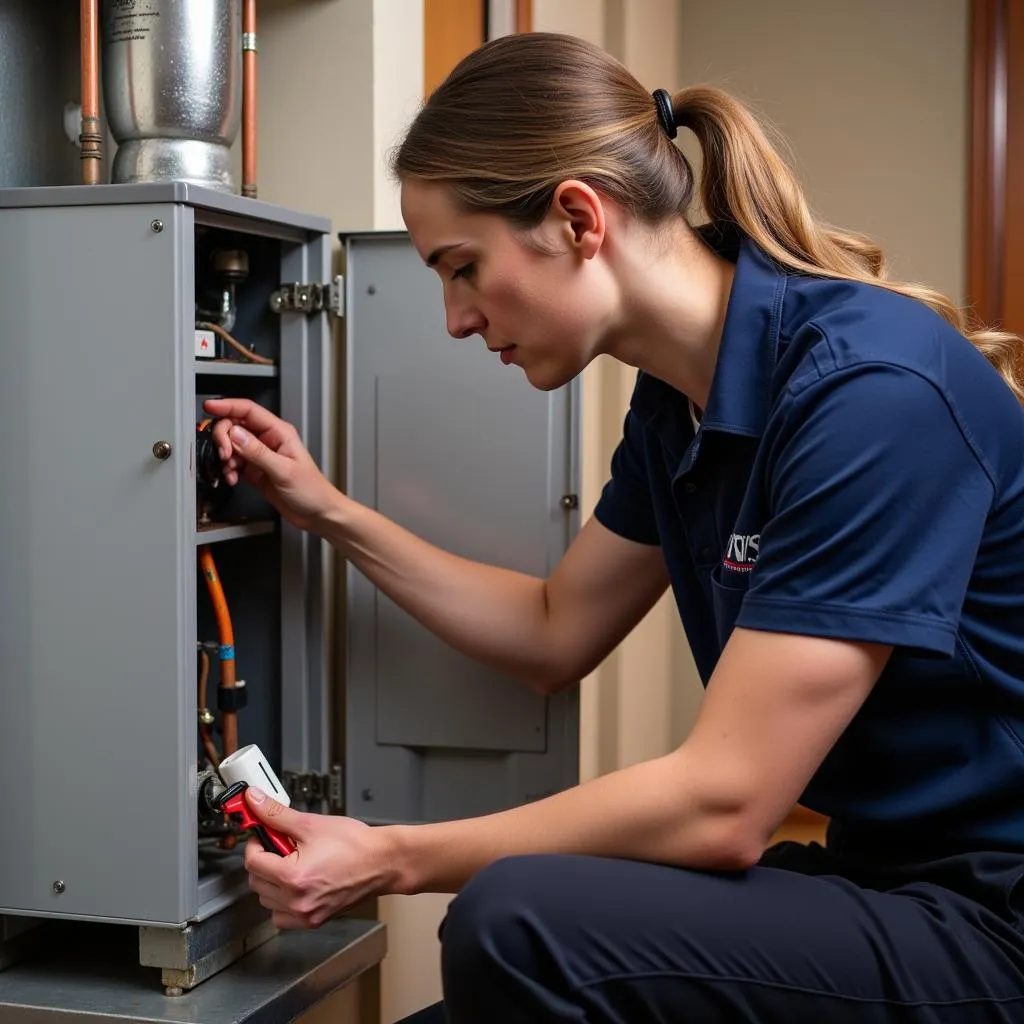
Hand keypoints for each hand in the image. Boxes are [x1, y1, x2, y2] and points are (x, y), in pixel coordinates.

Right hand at [203, 398, 337, 530]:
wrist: (317, 513)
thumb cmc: (312, 490)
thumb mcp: (284, 470)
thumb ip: (258, 452)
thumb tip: (235, 434)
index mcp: (279, 432)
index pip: (248, 410)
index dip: (227, 406)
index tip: (209, 407)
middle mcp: (268, 440)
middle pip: (235, 426)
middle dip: (223, 438)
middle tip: (224, 454)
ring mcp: (260, 455)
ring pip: (231, 445)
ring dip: (225, 457)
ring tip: (230, 469)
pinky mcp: (254, 470)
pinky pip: (233, 462)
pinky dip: (228, 469)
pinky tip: (232, 478)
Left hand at [242, 786, 396, 928]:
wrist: (383, 862)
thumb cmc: (355, 845)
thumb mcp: (312, 824)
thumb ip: (277, 814)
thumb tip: (255, 801)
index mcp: (293, 878)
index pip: (253, 862)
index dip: (255, 843)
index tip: (262, 834)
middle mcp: (296, 901)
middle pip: (256, 882)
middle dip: (264, 860)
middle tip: (281, 845)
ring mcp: (305, 915)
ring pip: (267, 900)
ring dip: (271, 881)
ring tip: (292, 862)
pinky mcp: (314, 921)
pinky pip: (282, 916)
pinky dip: (282, 901)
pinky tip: (296, 883)